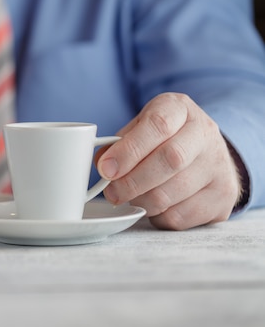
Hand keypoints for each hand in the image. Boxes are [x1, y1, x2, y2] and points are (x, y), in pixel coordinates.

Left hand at [96, 92, 242, 229]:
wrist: (204, 151)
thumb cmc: (161, 139)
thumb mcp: (139, 128)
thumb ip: (118, 144)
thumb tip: (102, 166)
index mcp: (180, 108)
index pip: (158, 125)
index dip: (128, 150)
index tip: (106, 169)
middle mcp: (205, 133)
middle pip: (170, 160)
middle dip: (132, 182)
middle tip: (112, 193)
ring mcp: (220, 165)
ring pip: (173, 194)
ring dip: (142, 202)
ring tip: (130, 199)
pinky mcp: (224, 196)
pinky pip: (181, 217)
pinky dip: (158, 217)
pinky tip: (153, 207)